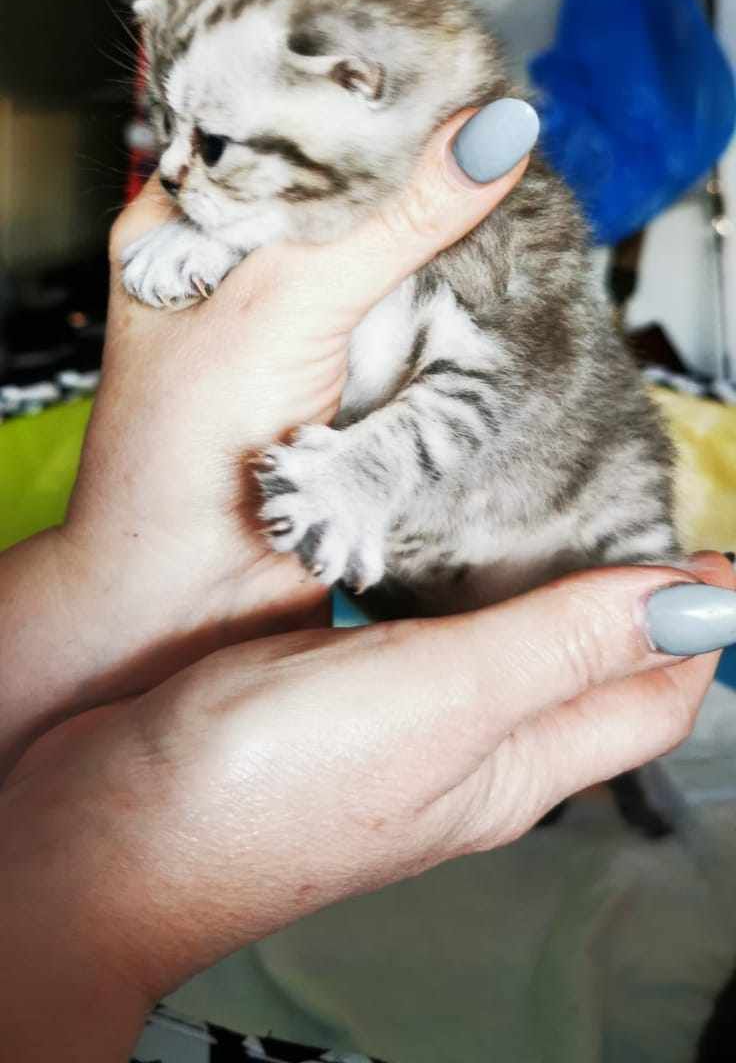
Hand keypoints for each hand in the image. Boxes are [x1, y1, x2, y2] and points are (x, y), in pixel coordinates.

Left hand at [1, 105, 533, 771]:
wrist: (191, 604)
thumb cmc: (181, 454)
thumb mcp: (294, 304)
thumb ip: (396, 219)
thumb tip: (490, 137)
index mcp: (183, 225)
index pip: (278, 127)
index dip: (356, 100)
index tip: (440, 68)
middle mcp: (232, 268)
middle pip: (338, 192)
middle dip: (406, 171)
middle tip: (487, 125)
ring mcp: (285, 325)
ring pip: (376, 256)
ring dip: (432, 243)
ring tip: (499, 193)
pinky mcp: (334, 377)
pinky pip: (402, 322)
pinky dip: (441, 305)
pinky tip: (484, 275)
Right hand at [2, 553, 732, 1061]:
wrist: (108, 832)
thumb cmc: (264, 791)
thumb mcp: (439, 700)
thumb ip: (559, 645)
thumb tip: (694, 607)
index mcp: (513, 764)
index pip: (650, 696)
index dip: (695, 624)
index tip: (718, 553)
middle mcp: (466, 750)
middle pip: (585, 669)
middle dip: (629, 596)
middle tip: (639, 504)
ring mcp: (395, 723)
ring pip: (503, 644)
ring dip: (542, 580)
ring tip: (553, 503)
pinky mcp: (330, 693)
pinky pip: (422, 629)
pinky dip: (449, 577)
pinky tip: (428, 537)